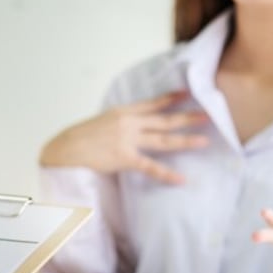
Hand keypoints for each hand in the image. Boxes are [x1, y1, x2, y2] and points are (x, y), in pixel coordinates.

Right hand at [39, 91, 208, 183]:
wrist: (65, 148)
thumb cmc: (80, 138)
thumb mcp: (100, 122)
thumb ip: (117, 122)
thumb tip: (128, 125)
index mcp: (123, 113)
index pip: (151, 104)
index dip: (170, 99)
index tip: (187, 93)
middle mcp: (129, 123)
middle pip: (164, 120)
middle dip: (187, 117)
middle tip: (208, 116)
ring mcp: (128, 140)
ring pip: (163, 140)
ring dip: (185, 140)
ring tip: (203, 140)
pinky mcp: (124, 158)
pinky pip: (150, 167)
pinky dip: (167, 174)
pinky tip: (181, 179)